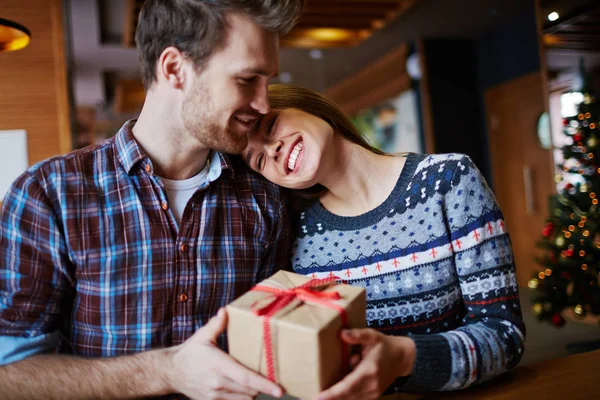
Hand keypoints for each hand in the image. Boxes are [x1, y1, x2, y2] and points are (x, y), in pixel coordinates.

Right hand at [166, 308, 283, 399]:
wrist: (171, 372)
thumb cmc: (190, 352)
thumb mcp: (202, 336)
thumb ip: (216, 324)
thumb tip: (225, 311)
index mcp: (218, 364)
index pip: (245, 378)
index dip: (263, 384)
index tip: (279, 390)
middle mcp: (217, 382)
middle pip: (249, 391)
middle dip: (263, 387)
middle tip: (276, 380)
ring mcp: (215, 395)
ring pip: (244, 399)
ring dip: (255, 393)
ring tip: (262, 384)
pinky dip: (244, 397)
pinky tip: (247, 389)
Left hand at [314, 329, 415, 399]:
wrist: (403, 358)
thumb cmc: (385, 346)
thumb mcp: (373, 336)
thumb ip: (359, 334)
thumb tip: (343, 333)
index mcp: (369, 371)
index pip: (347, 386)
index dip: (331, 394)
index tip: (317, 397)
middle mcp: (371, 385)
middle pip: (346, 397)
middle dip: (329, 399)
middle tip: (311, 399)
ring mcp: (372, 393)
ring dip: (336, 399)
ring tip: (319, 398)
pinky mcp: (372, 395)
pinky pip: (355, 399)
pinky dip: (344, 398)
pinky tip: (331, 395)